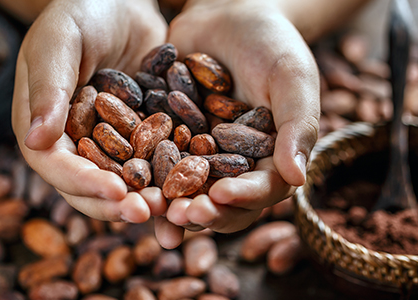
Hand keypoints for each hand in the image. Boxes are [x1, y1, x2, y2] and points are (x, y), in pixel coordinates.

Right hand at [11, 0, 167, 222]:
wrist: (122, 0)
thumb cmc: (82, 11)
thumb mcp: (60, 41)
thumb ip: (48, 87)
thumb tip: (35, 141)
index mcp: (43, 126)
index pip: (56, 165)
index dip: (84, 183)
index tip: (116, 194)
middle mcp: (73, 143)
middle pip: (89, 186)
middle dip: (118, 203)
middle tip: (151, 213)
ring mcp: (108, 143)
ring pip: (123, 183)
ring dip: (146, 199)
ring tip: (174, 210)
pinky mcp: (140, 136)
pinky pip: (152, 163)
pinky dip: (169, 179)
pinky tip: (193, 188)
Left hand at [155, 0, 319, 248]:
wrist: (229, 12)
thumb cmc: (272, 43)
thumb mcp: (292, 78)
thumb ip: (298, 126)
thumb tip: (299, 180)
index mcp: (269, 160)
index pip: (260, 190)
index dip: (242, 198)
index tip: (221, 197)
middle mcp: (231, 165)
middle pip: (217, 201)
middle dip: (199, 212)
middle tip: (178, 216)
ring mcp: (195, 153)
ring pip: (180, 189)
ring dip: (164, 203)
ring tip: (147, 208)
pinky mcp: (165, 137)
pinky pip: (149, 158)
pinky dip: (136, 170)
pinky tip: (118, 176)